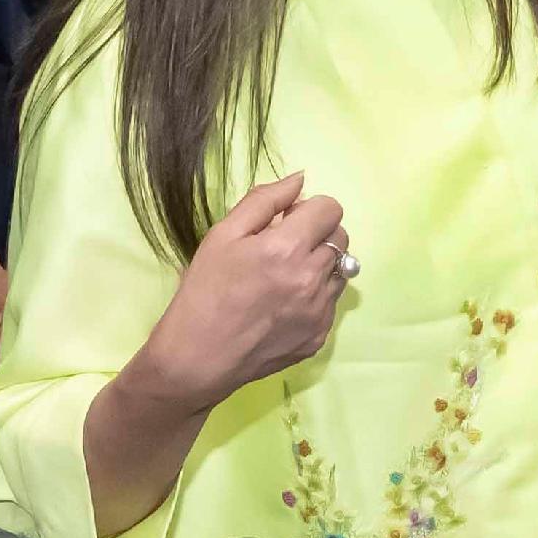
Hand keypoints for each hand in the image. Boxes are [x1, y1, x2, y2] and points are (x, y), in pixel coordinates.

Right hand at [138, 173, 352, 412]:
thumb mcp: (223, 235)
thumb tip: (300, 179)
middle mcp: (311, 278)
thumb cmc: (204, 291)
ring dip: (319, 264)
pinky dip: (315, 295)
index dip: (308, 210)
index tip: (285, 222)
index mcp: (287, 248)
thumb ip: (264, 201)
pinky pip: (331, 301)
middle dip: (317, 233)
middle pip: (341, 236)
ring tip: (283, 277)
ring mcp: (319, 311)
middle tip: (283, 247)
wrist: (196, 358)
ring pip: (341, 269)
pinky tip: (282, 304)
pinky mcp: (319, 335)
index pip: (330, 208)